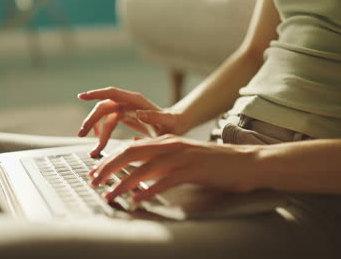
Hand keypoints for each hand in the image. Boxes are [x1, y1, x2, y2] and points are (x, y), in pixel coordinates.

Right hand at [77, 87, 185, 156]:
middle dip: (91, 120)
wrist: (175, 125)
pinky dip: (103, 135)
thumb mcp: (167, 123)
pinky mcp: (124, 117)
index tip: (82, 96)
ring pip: (103, 116)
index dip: (96, 94)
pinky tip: (100, 146)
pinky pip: (108, 124)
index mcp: (136, 101)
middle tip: (81, 134)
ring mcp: (125, 109)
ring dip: (95, 130)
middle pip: (103, 107)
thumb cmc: (172, 125)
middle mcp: (128, 102)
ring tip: (93, 150)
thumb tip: (139, 113)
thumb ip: (155, 117)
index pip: (112, 93)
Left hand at [90, 134, 262, 202]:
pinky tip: (139, 199)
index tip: (96, 172)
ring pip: (145, 167)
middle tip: (94, 181)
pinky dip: (150, 189)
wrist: (246, 162)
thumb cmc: (215, 162)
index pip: (131, 146)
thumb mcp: (184, 154)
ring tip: (111, 196)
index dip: (110, 159)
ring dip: (124, 183)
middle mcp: (172, 145)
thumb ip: (162, 155)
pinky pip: (167, 180)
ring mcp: (183, 156)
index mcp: (167, 140)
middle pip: (131, 153)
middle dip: (109, 167)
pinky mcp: (195, 169)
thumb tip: (138, 157)